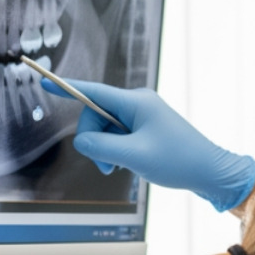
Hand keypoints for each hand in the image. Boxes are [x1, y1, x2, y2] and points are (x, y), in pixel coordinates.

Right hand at [40, 78, 254, 212]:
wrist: (210, 172)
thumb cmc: (178, 161)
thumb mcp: (134, 156)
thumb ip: (101, 147)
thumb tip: (82, 142)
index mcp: (136, 102)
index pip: (93, 92)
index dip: (66, 88)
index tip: (43, 81)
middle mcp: (138, 103)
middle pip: (96, 116)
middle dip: (95, 141)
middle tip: (108, 167)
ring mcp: (143, 115)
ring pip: (106, 130)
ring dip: (107, 151)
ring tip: (122, 168)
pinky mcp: (146, 128)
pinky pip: (119, 136)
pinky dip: (118, 152)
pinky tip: (130, 163)